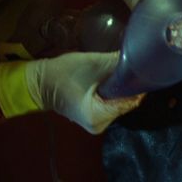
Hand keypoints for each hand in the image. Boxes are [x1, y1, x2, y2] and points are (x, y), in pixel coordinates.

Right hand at [25, 51, 144, 133]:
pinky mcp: (94, 118)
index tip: (144, 71)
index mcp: (98, 117)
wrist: (38, 83)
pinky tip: (112, 81)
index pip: (129, 102)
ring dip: (122, 90)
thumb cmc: (62, 73)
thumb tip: (140, 56)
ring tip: (123, 73)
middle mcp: (100, 125)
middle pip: (126, 104)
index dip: (137, 86)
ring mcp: (97, 124)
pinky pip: (112, 105)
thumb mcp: (92, 64)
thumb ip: (117, 62)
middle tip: (134, 68)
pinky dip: (114, 94)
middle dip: (130, 88)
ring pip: (120, 104)